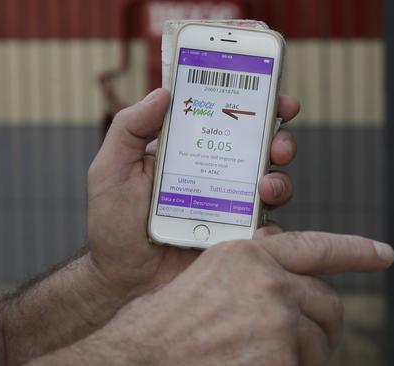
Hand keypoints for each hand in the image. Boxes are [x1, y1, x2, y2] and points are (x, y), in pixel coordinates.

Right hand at [64, 233, 393, 365]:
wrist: (130, 361)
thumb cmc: (162, 332)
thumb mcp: (208, 284)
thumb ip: (253, 280)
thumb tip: (291, 290)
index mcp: (247, 254)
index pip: (315, 247)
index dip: (355, 251)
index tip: (384, 254)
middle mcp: (267, 277)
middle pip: (326, 304)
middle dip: (319, 328)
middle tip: (299, 349)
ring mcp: (276, 314)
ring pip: (321, 340)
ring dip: (304, 357)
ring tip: (262, 361)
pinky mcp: (280, 352)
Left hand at [86, 89, 300, 297]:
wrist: (123, 279)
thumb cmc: (114, 223)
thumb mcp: (112, 169)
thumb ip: (129, 128)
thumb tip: (163, 93)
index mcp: (194, 150)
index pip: (231, 119)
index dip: (260, 104)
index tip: (277, 98)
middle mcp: (220, 174)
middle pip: (264, 149)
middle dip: (281, 141)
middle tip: (278, 145)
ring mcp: (233, 207)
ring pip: (274, 186)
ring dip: (280, 182)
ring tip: (266, 188)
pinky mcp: (239, 240)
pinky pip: (268, 231)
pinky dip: (272, 230)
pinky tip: (260, 232)